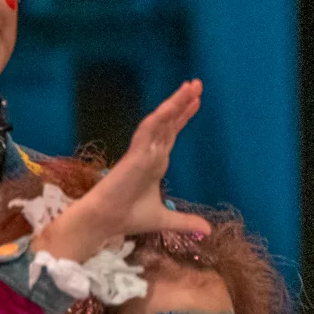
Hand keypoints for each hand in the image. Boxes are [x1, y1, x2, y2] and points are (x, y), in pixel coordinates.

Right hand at [34, 81, 211, 263]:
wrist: (105, 222)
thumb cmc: (129, 217)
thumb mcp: (165, 219)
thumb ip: (186, 222)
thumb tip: (208, 230)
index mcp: (155, 162)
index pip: (171, 134)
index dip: (183, 117)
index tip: (196, 102)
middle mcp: (149, 152)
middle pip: (168, 122)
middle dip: (182, 103)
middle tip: (197, 83)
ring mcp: (142, 151)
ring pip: (160, 121)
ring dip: (174, 103)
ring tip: (190, 87)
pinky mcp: (134, 155)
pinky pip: (147, 132)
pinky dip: (159, 118)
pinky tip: (171, 106)